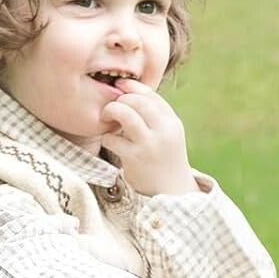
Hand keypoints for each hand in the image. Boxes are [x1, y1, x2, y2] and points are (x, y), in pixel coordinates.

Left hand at [99, 79, 195, 195]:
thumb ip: (154, 115)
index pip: (151, 95)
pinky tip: (109, 141)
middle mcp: (163, 130)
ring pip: (125, 114)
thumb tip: (128, 91)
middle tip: (111, 107)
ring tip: (106, 118)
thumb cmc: (165, 159)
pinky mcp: (135, 158)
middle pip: (137, 101)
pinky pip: (113, 139)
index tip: (119, 86)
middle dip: (120, 100)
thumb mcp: (167, 134)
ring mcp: (149, 144)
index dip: (132, 87)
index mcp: (172, 122)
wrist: (173, 191)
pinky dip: (106, 137)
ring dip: (111, 111)